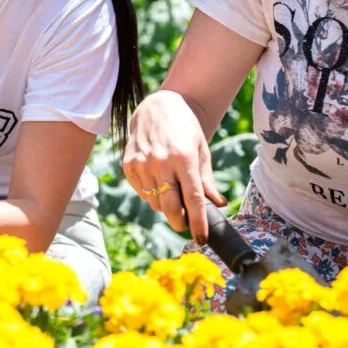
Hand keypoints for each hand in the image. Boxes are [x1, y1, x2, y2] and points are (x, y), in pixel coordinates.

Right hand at [122, 90, 225, 243]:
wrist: (157, 108)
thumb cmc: (185, 129)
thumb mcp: (201, 150)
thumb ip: (207, 180)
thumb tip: (218, 204)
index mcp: (184, 158)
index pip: (193, 199)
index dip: (198, 222)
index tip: (202, 239)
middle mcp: (161, 162)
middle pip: (170, 207)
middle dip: (179, 222)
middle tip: (184, 225)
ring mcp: (142, 164)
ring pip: (154, 203)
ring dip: (165, 206)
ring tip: (171, 191)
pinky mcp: (128, 164)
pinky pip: (142, 193)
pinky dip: (151, 194)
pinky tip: (157, 180)